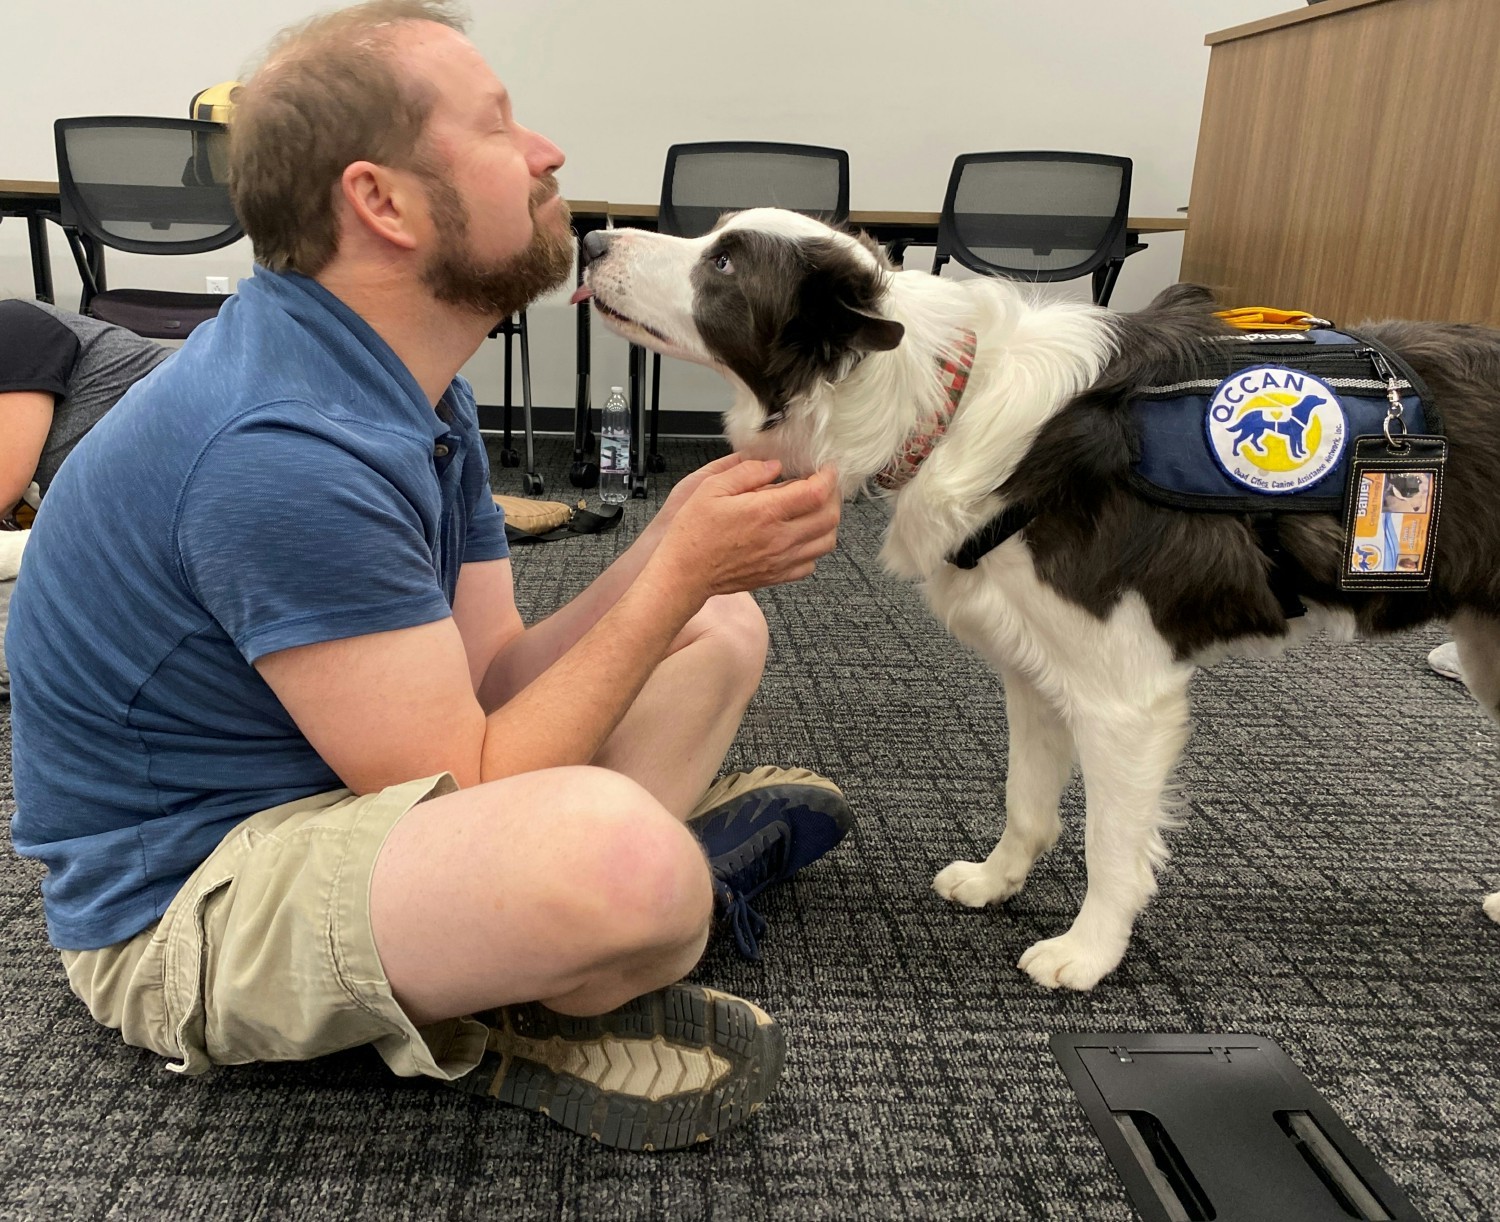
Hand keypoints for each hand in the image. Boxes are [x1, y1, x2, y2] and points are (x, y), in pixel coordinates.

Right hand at [653, 460, 840, 597]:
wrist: (684, 573)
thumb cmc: (693, 533)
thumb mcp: (712, 487)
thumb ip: (747, 472)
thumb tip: (773, 466)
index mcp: (766, 512)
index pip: (816, 493)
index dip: (828, 477)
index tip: (826, 468)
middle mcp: (780, 539)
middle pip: (829, 517)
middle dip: (833, 497)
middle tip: (823, 486)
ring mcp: (781, 560)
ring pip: (826, 542)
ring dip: (827, 522)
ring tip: (815, 509)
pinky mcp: (777, 576)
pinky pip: (811, 564)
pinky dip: (813, 547)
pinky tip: (799, 536)